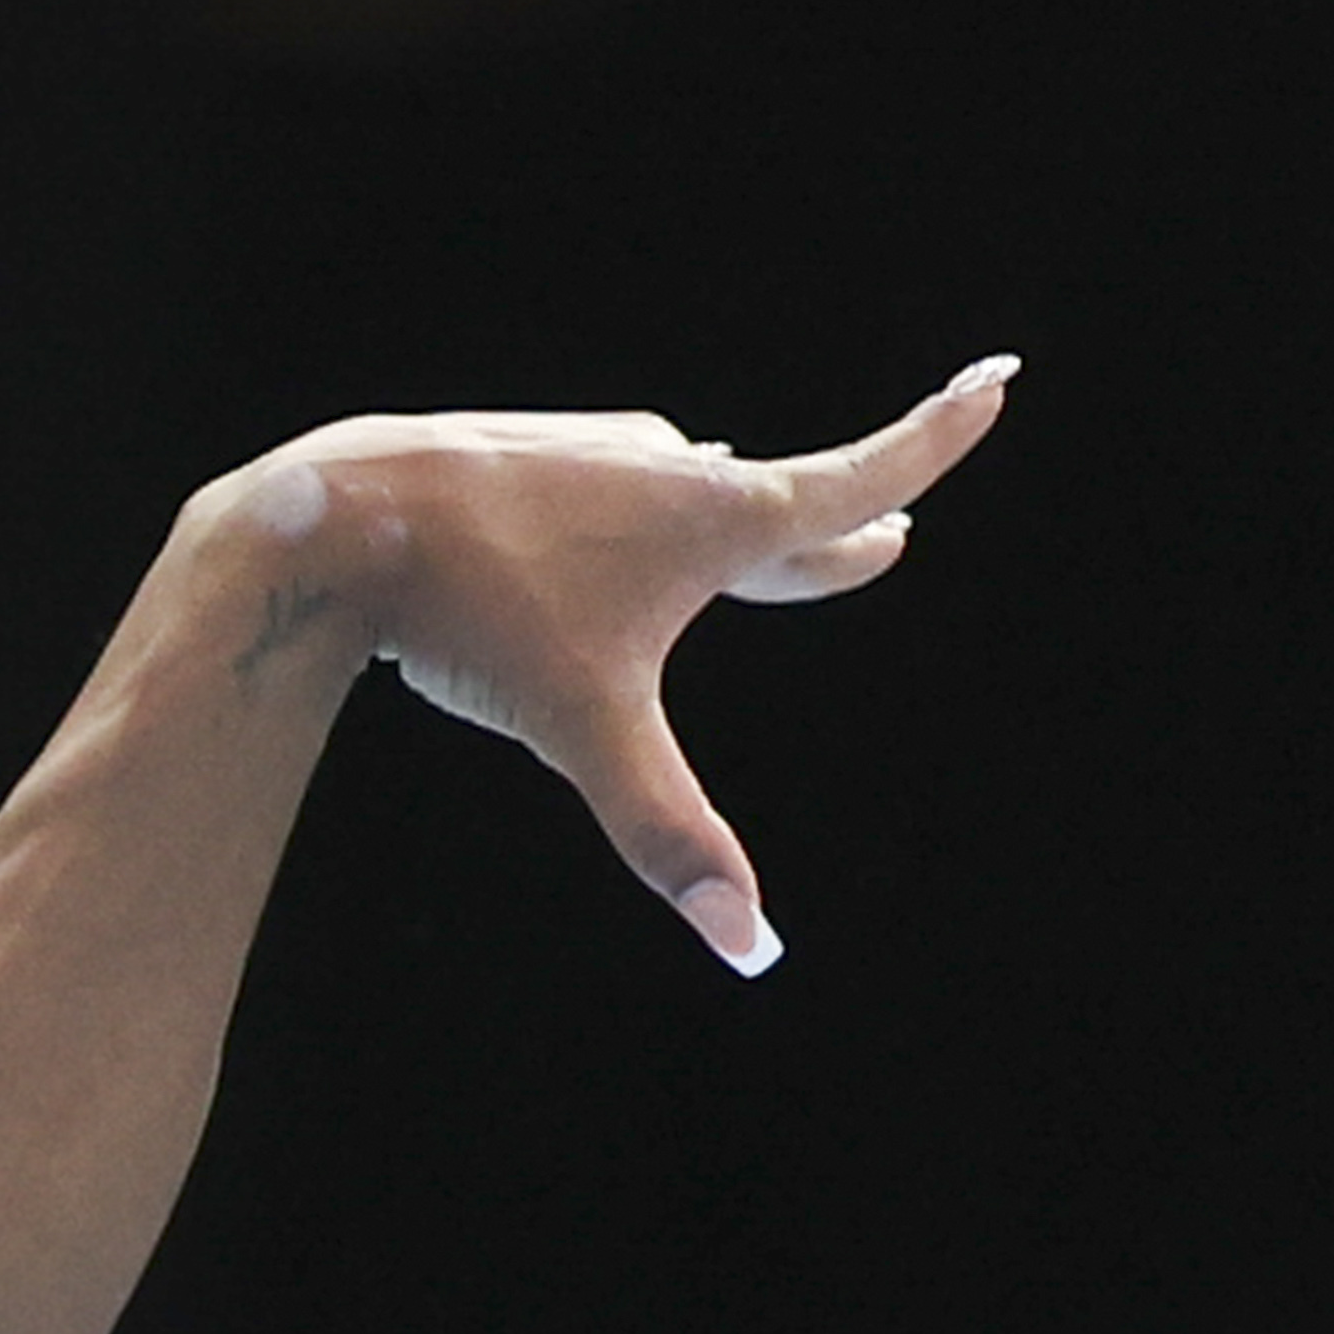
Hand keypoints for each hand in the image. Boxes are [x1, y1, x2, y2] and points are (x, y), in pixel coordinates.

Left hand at [258, 360, 1012, 975]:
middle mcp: (667, 469)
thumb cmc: (474, 614)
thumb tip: (752, 951)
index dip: (933, 438)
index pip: (855, 478)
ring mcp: (594, 461)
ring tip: (741, 512)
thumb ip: (669, 835)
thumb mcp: (586, 733)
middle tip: (888, 530)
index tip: (997, 381)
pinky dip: (625, 518)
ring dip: (719, 517)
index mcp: (713, 517)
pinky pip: (599, 496)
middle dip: (833, 528)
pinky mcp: (524, 464)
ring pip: (679, 495)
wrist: (336, 520)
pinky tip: (593, 520)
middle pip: (774, 506)